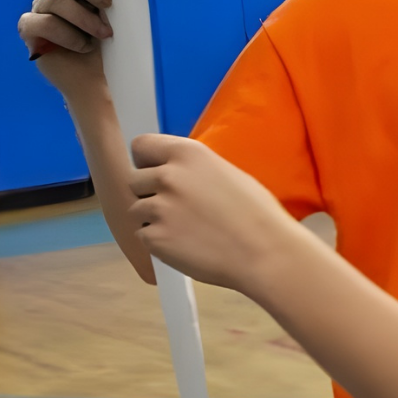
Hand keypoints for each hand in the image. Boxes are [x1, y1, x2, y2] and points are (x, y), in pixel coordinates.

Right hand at [18, 0, 112, 97]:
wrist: (98, 80)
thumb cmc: (110, 49)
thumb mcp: (121, 21)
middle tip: (108, 6)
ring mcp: (43, 11)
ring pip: (55, 0)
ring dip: (82, 18)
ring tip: (101, 35)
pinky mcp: (30, 30)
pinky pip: (40, 23)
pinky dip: (64, 35)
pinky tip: (81, 46)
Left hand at [127, 134, 305, 293]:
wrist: (263, 251)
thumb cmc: (256, 213)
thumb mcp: (226, 173)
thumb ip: (193, 169)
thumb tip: (176, 174)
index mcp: (188, 154)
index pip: (141, 146)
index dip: (148, 161)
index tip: (157, 172)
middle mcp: (168, 176)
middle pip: (134, 180)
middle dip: (149, 193)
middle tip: (176, 207)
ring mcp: (158, 208)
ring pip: (136, 210)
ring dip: (153, 219)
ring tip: (185, 228)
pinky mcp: (154, 238)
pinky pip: (144, 236)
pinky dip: (159, 242)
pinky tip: (186, 244)